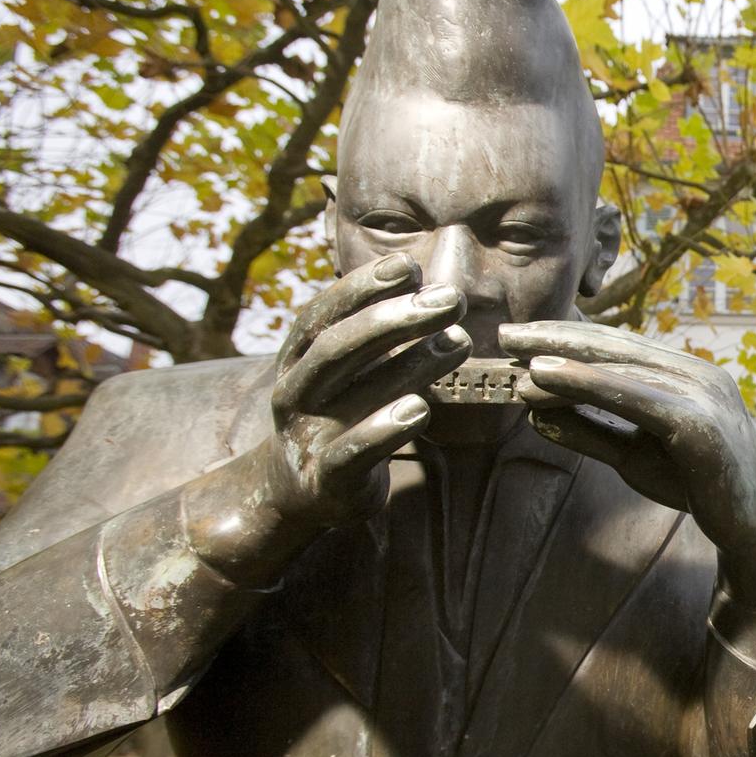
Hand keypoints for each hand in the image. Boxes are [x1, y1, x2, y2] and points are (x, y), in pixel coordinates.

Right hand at [254, 253, 469, 528]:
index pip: (325, 313)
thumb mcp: (353, 372)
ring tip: (459, 342)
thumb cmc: (340, 415)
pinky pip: (353, 452)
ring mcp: (308, 435)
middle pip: (337, 346)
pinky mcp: (327, 478)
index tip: (410, 265)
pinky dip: (384, 429)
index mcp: (298, 358)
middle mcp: (296, 391)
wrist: (298, 491)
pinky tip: (420, 408)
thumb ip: (385, 336)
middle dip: (395, 317)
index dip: (363, 286)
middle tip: (450, 298)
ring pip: (352, 393)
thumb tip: (433, 290)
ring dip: (410, 364)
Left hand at [500, 321, 755, 606]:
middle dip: (556, 338)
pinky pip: (632, 396)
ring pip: (619, 369)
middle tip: (505, 336)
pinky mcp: (697, 423)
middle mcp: (694, 373)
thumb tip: (533, 416)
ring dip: (563, 363)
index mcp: (683, 374)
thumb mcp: (633, 456)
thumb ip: (589, 433)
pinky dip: (585, 382)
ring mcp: (700, 394)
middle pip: (615, 346)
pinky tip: (547, 376)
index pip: (617, 346)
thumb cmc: (697, 481)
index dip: (566, 336)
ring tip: (517, 365)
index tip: (520, 337)